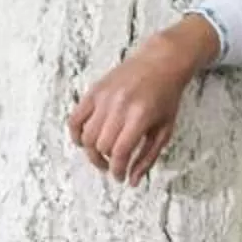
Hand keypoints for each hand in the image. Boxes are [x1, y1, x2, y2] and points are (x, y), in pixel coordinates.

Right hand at [68, 15, 218, 184]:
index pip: (119, 153)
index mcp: (139, 116)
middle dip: (105, 163)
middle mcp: (119, 107)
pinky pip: (75, 119)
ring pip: (87, 137)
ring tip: (102, 155)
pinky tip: (84, 142)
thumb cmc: (166, 95)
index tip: (120, 177)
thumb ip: (148, 157)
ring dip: (92, 152)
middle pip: (101, 147)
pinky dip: (76, 135)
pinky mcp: (94, 91)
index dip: (117, 170)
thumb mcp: (164, 129)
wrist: (161, 61)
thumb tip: (133, 180)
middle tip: (112, 166)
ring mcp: (104, 98)